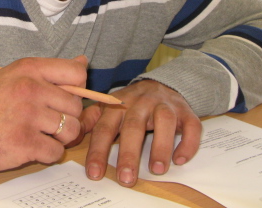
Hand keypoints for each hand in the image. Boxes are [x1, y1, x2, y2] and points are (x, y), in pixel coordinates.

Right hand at [0, 56, 86, 172]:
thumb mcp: (14, 76)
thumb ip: (49, 71)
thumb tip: (83, 63)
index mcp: (28, 69)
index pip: (75, 73)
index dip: (78, 87)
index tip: (66, 97)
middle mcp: (30, 89)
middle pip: (75, 106)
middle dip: (67, 117)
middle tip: (47, 121)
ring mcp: (28, 116)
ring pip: (70, 130)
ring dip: (60, 137)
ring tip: (41, 134)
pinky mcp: (25, 143)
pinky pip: (56, 152)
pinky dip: (47, 154)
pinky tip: (31, 146)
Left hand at [78, 80, 200, 186]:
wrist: (163, 83)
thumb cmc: (132, 103)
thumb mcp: (108, 107)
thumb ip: (90, 120)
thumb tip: (70, 134)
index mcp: (118, 104)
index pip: (105, 127)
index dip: (99, 150)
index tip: (95, 173)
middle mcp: (141, 102)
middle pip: (134, 126)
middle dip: (128, 153)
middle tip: (125, 178)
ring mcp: (165, 105)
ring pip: (164, 122)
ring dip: (161, 146)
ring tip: (157, 170)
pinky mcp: (186, 112)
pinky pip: (191, 125)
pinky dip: (187, 143)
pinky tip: (180, 159)